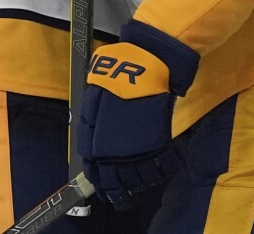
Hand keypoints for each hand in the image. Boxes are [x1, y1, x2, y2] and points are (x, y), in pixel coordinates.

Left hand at [77, 21, 199, 209]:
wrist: (149, 58)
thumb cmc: (120, 67)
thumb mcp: (96, 90)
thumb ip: (93, 115)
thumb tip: (91, 129)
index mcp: (93, 132)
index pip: (92, 165)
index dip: (98, 177)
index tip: (102, 183)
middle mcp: (111, 144)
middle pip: (113, 178)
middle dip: (117, 189)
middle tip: (121, 195)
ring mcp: (135, 143)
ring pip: (136, 175)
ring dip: (139, 183)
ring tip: (141, 186)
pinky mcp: (157, 140)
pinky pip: (159, 165)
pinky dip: (161, 171)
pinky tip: (162, 171)